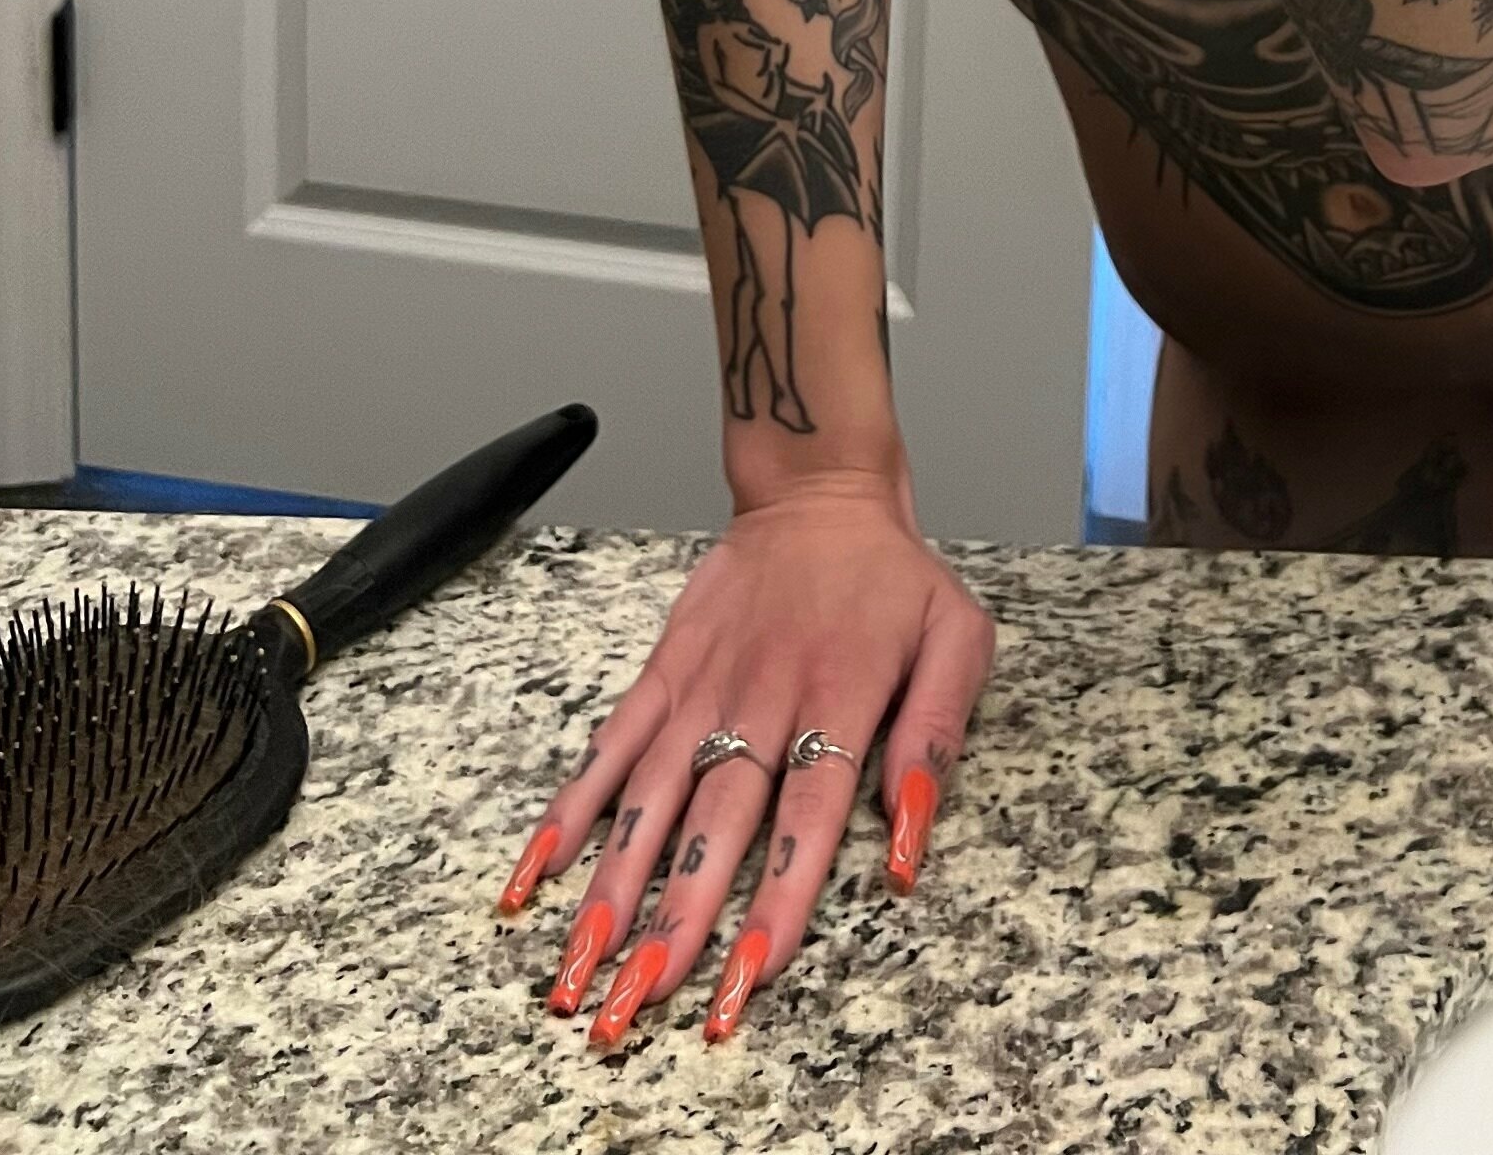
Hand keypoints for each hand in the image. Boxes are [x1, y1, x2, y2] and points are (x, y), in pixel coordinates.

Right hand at [493, 475, 993, 1049]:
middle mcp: (764, 698)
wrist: (818, 489)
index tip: (746, 978)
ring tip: (577, 967)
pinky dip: (570, 810)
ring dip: (612, 886)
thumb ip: (937, 736)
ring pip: (650, 797)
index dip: (776, 900)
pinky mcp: (662, 671)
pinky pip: (609, 746)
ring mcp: (703, 686)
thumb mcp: (957, 637)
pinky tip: (536, 875)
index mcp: (842, 696)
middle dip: (675, 918)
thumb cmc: (894, 578)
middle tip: (637, 1002)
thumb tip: (911, 845)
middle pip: (715, 822)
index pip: (807, 816)